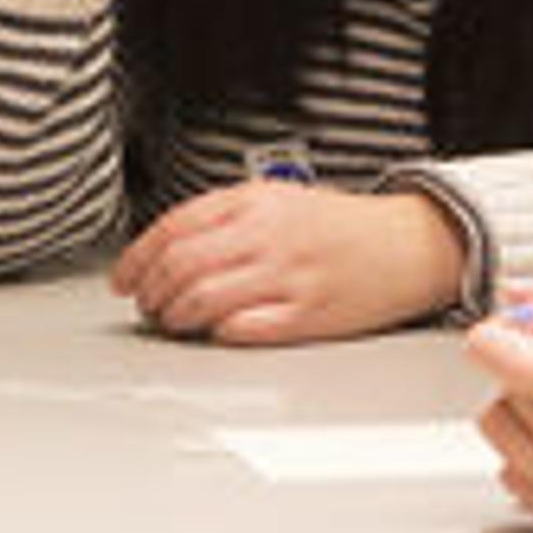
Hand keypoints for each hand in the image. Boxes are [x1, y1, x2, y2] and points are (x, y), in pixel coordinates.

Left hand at [109, 183, 465, 343]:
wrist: (408, 244)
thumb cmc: (341, 227)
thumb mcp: (278, 199)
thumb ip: (225, 216)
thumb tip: (167, 247)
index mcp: (255, 201)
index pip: (174, 227)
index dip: (137, 258)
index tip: (124, 279)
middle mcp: (267, 235)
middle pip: (180, 265)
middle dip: (151, 292)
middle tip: (146, 305)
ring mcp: (287, 276)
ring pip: (203, 299)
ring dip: (175, 316)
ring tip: (173, 322)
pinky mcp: (307, 314)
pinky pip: (244, 328)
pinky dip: (217, 333)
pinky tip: (213, 332)